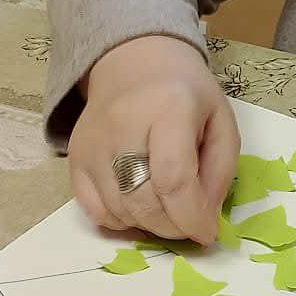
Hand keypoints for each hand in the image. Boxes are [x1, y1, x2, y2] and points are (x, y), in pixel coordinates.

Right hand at [68, 34, 237, 244]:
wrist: (134, 62)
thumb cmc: (184, 93)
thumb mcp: (221, 121)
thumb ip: (220, 171)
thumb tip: (205, 219)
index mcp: (168, 108)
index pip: (174, 179)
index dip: (192, 216)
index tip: (207, 232)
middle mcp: (122, 125)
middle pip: (144, 201)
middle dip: (173, 226)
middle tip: (190, 223)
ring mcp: (92, 144)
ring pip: (119, 211)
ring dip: (150, 225)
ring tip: (168, 208)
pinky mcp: (74, 158)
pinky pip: (94, 211)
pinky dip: (121, 220)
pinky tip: (139, 205)